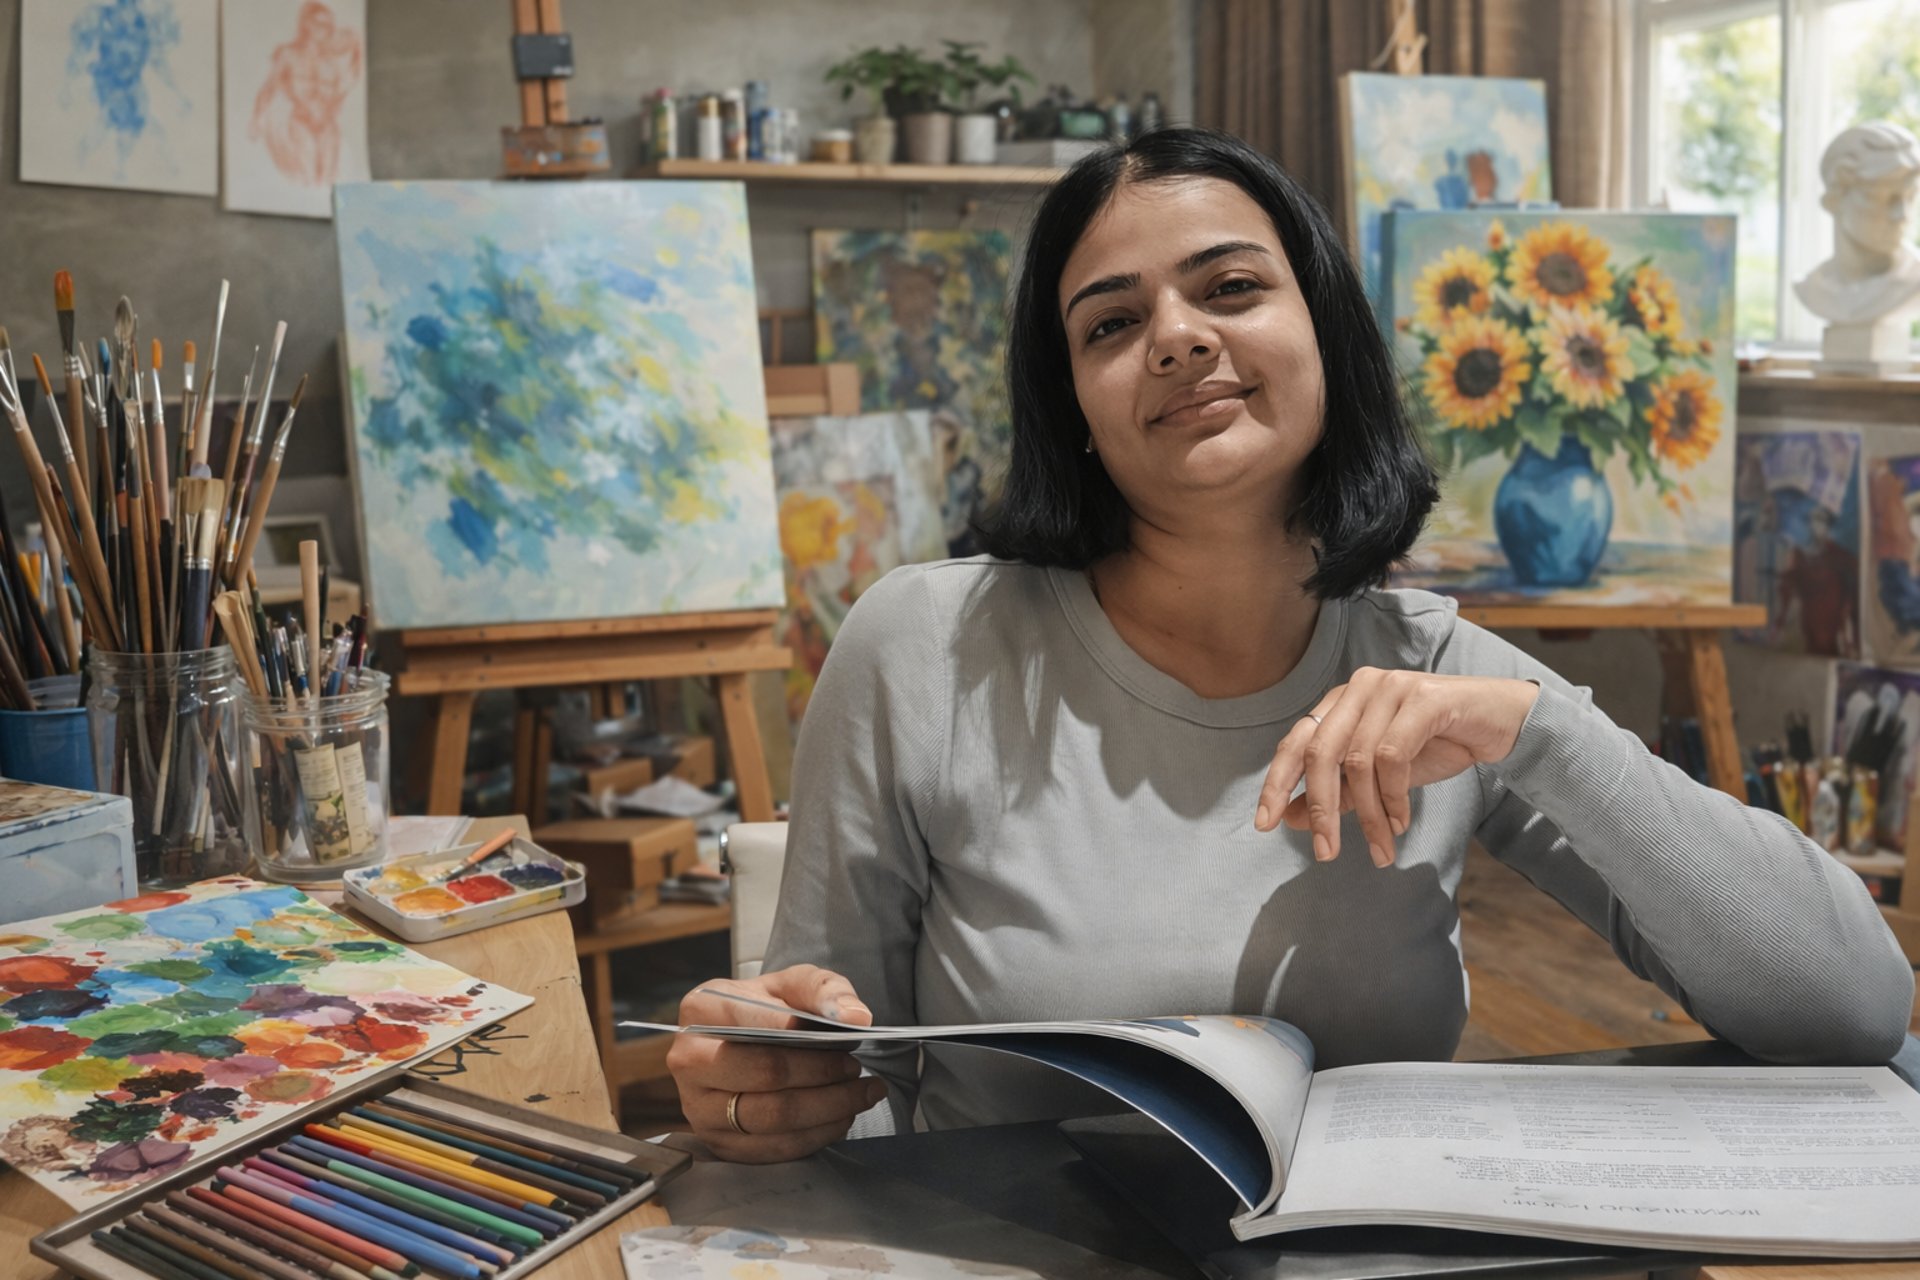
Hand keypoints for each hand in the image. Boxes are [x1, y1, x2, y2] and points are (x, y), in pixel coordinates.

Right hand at [666, 964, 889, 1162]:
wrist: (744, 1040)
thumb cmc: (771, 1008)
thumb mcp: (796, 983)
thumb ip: (826, 991)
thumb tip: (856, 1017)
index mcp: (701, 1009)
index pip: (758, 1026)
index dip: (807, 1038)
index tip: (850, 1043)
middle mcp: (689, 1060)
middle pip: (765, 1074)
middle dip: (823, 1075)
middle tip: (858, 1070)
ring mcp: (697, 1106)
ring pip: (771, 1117)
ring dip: (827, 1109)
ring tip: (861, 1094)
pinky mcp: (716, 1142)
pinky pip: (771, 1149)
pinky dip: (814, 1136)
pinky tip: (840, 1117)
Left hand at [1252, 669, 1539, 866]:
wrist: (1500, 723)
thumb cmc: (1435, 745)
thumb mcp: (1378, 778)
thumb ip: (1337, 793)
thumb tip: (1289, 818)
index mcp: (1340, 702)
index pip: (1296, 742)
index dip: (1277, 784)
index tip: (1265, 825)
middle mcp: (1359, 688)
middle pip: (1320, 753)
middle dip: (1321, 809)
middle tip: (1326, 852)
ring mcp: (1390, 688)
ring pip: (1359, 762)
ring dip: (1368, 814)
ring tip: (1381, 845)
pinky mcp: (1422, 698)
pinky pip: (1392, 757)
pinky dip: (1393, 797)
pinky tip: (1402, 820)